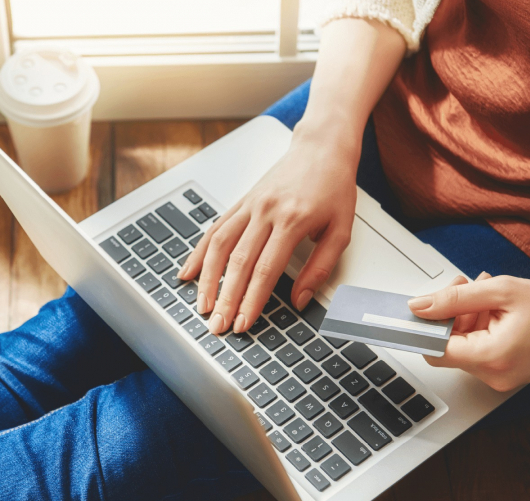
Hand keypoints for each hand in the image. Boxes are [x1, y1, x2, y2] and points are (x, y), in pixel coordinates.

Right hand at [177, 129, 358, 334]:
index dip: (252, 300)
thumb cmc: (334, 186)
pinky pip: (215, 229)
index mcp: (292, 220)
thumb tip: (300, 300)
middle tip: (217, 325)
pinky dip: (200, 252)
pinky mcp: (241, 202)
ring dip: (207, 279)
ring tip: (201, 305)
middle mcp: (266, 212)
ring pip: (220, 246)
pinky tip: (189, 271)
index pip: (266, 270)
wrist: (321, 147)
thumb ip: (320, 267)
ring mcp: (249, 206)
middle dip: (225, 298)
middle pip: (238, 263)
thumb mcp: (341, 230)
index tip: (243, 322)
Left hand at [409, 274, 529, 390]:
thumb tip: (419, 306)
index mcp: (490, 358)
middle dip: (450, 314)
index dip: (424, 326)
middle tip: (465, 287)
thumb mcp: (500, 291)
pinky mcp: (506, 374)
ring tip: (487, 295)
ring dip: (466, 318)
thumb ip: (455, 298)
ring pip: (463, 346)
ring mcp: (500, 378)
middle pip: (448, 346)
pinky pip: (480, 351)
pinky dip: (480, 328)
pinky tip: (496, 310)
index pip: (435, 349)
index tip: (418, 310)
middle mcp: (493, 375)